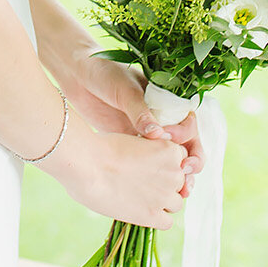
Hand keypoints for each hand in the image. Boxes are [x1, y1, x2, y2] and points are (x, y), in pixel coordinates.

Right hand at [59, 125, 188, 229]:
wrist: (87, 164)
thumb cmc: (101, 148)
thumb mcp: (133, 141)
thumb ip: (148, 152)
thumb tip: (149, 164)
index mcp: (170, 150)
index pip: (179, 162)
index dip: (164, 166)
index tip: (148, 169)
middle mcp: (174, 173)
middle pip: (178, 183)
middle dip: (163, 184)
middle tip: (140, 184)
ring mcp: (165, 195)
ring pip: (175, 204)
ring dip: (162, 202)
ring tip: (139, 198)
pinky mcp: (153, 215)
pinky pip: (167, 222)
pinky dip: (156, 219)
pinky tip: (140, 211)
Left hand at [65, 49, 204, 192]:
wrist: (77, 76)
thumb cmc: (104, 74)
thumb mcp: (124, 90)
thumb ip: (140, 112)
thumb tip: (158, 136)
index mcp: (167, 102)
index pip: (188, 125)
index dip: (187, 138)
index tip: (173, 142)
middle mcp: (161, 119)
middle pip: (185, 146)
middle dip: (191, 162)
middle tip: (185, 174)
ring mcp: (146, 134)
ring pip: (169, 159)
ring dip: (176, 175)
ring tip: (180, 191)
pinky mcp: (131, 144)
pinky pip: (148, 163)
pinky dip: (153, 177)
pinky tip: (152, 189)